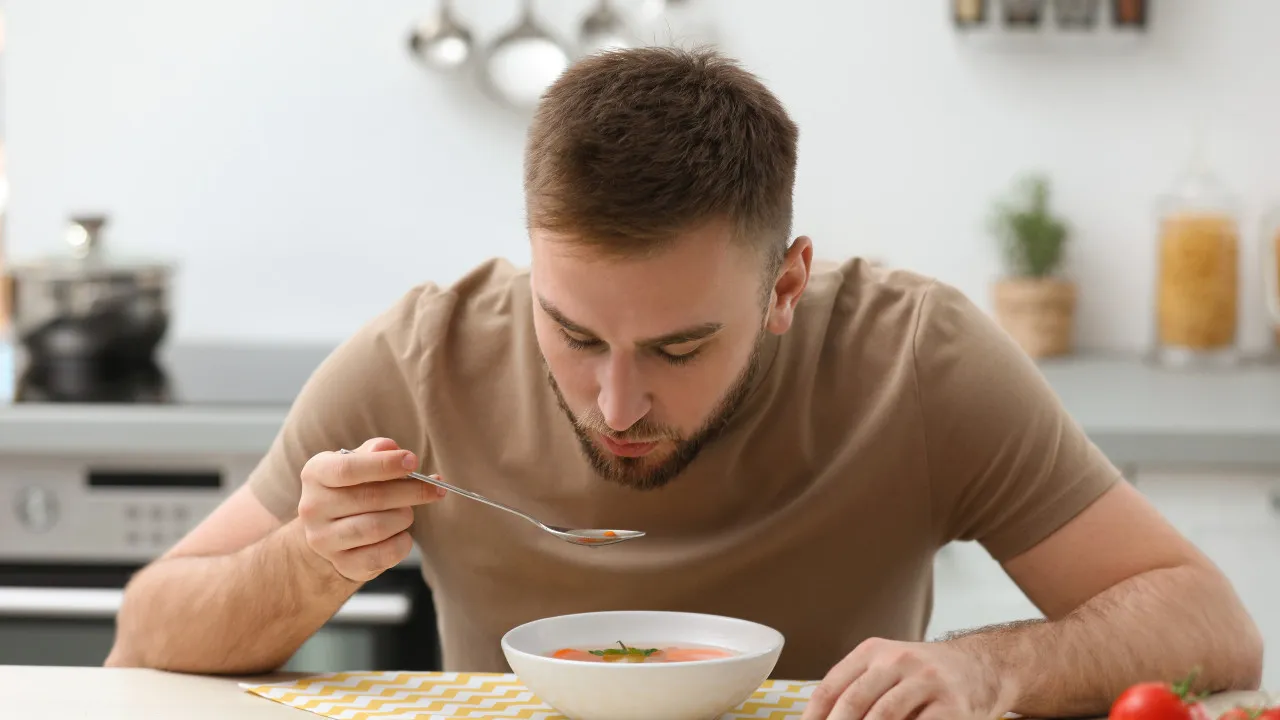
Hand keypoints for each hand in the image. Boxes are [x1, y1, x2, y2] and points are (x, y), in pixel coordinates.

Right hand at [296, 437, 444, 581]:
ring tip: (407, 511)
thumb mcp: (358, 463)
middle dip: (411, 491)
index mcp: (315, 474)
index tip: (413, 461)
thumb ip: (374, 453)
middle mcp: (313, 508)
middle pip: (371, 498)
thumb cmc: (352, 488)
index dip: (384, 465)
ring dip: (404, 517)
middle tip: (435, 487)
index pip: (348, 469)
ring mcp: (324, 540)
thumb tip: (390, 448)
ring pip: (377, 528)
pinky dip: (402, 543)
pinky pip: (382, 556)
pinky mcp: (342, 565)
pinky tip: (403, 534)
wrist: (330, 532)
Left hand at [801, 637, 1006, 719]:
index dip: (814, 715)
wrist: (980, 667)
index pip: (832, 686)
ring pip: (884, 716)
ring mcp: (926, 682)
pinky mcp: (951, 706)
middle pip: (854, 701)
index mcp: (873, 651)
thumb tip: (819, 718)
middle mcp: (898, 660)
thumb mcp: (886, 667)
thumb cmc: (923, 675)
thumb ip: (856, 689)